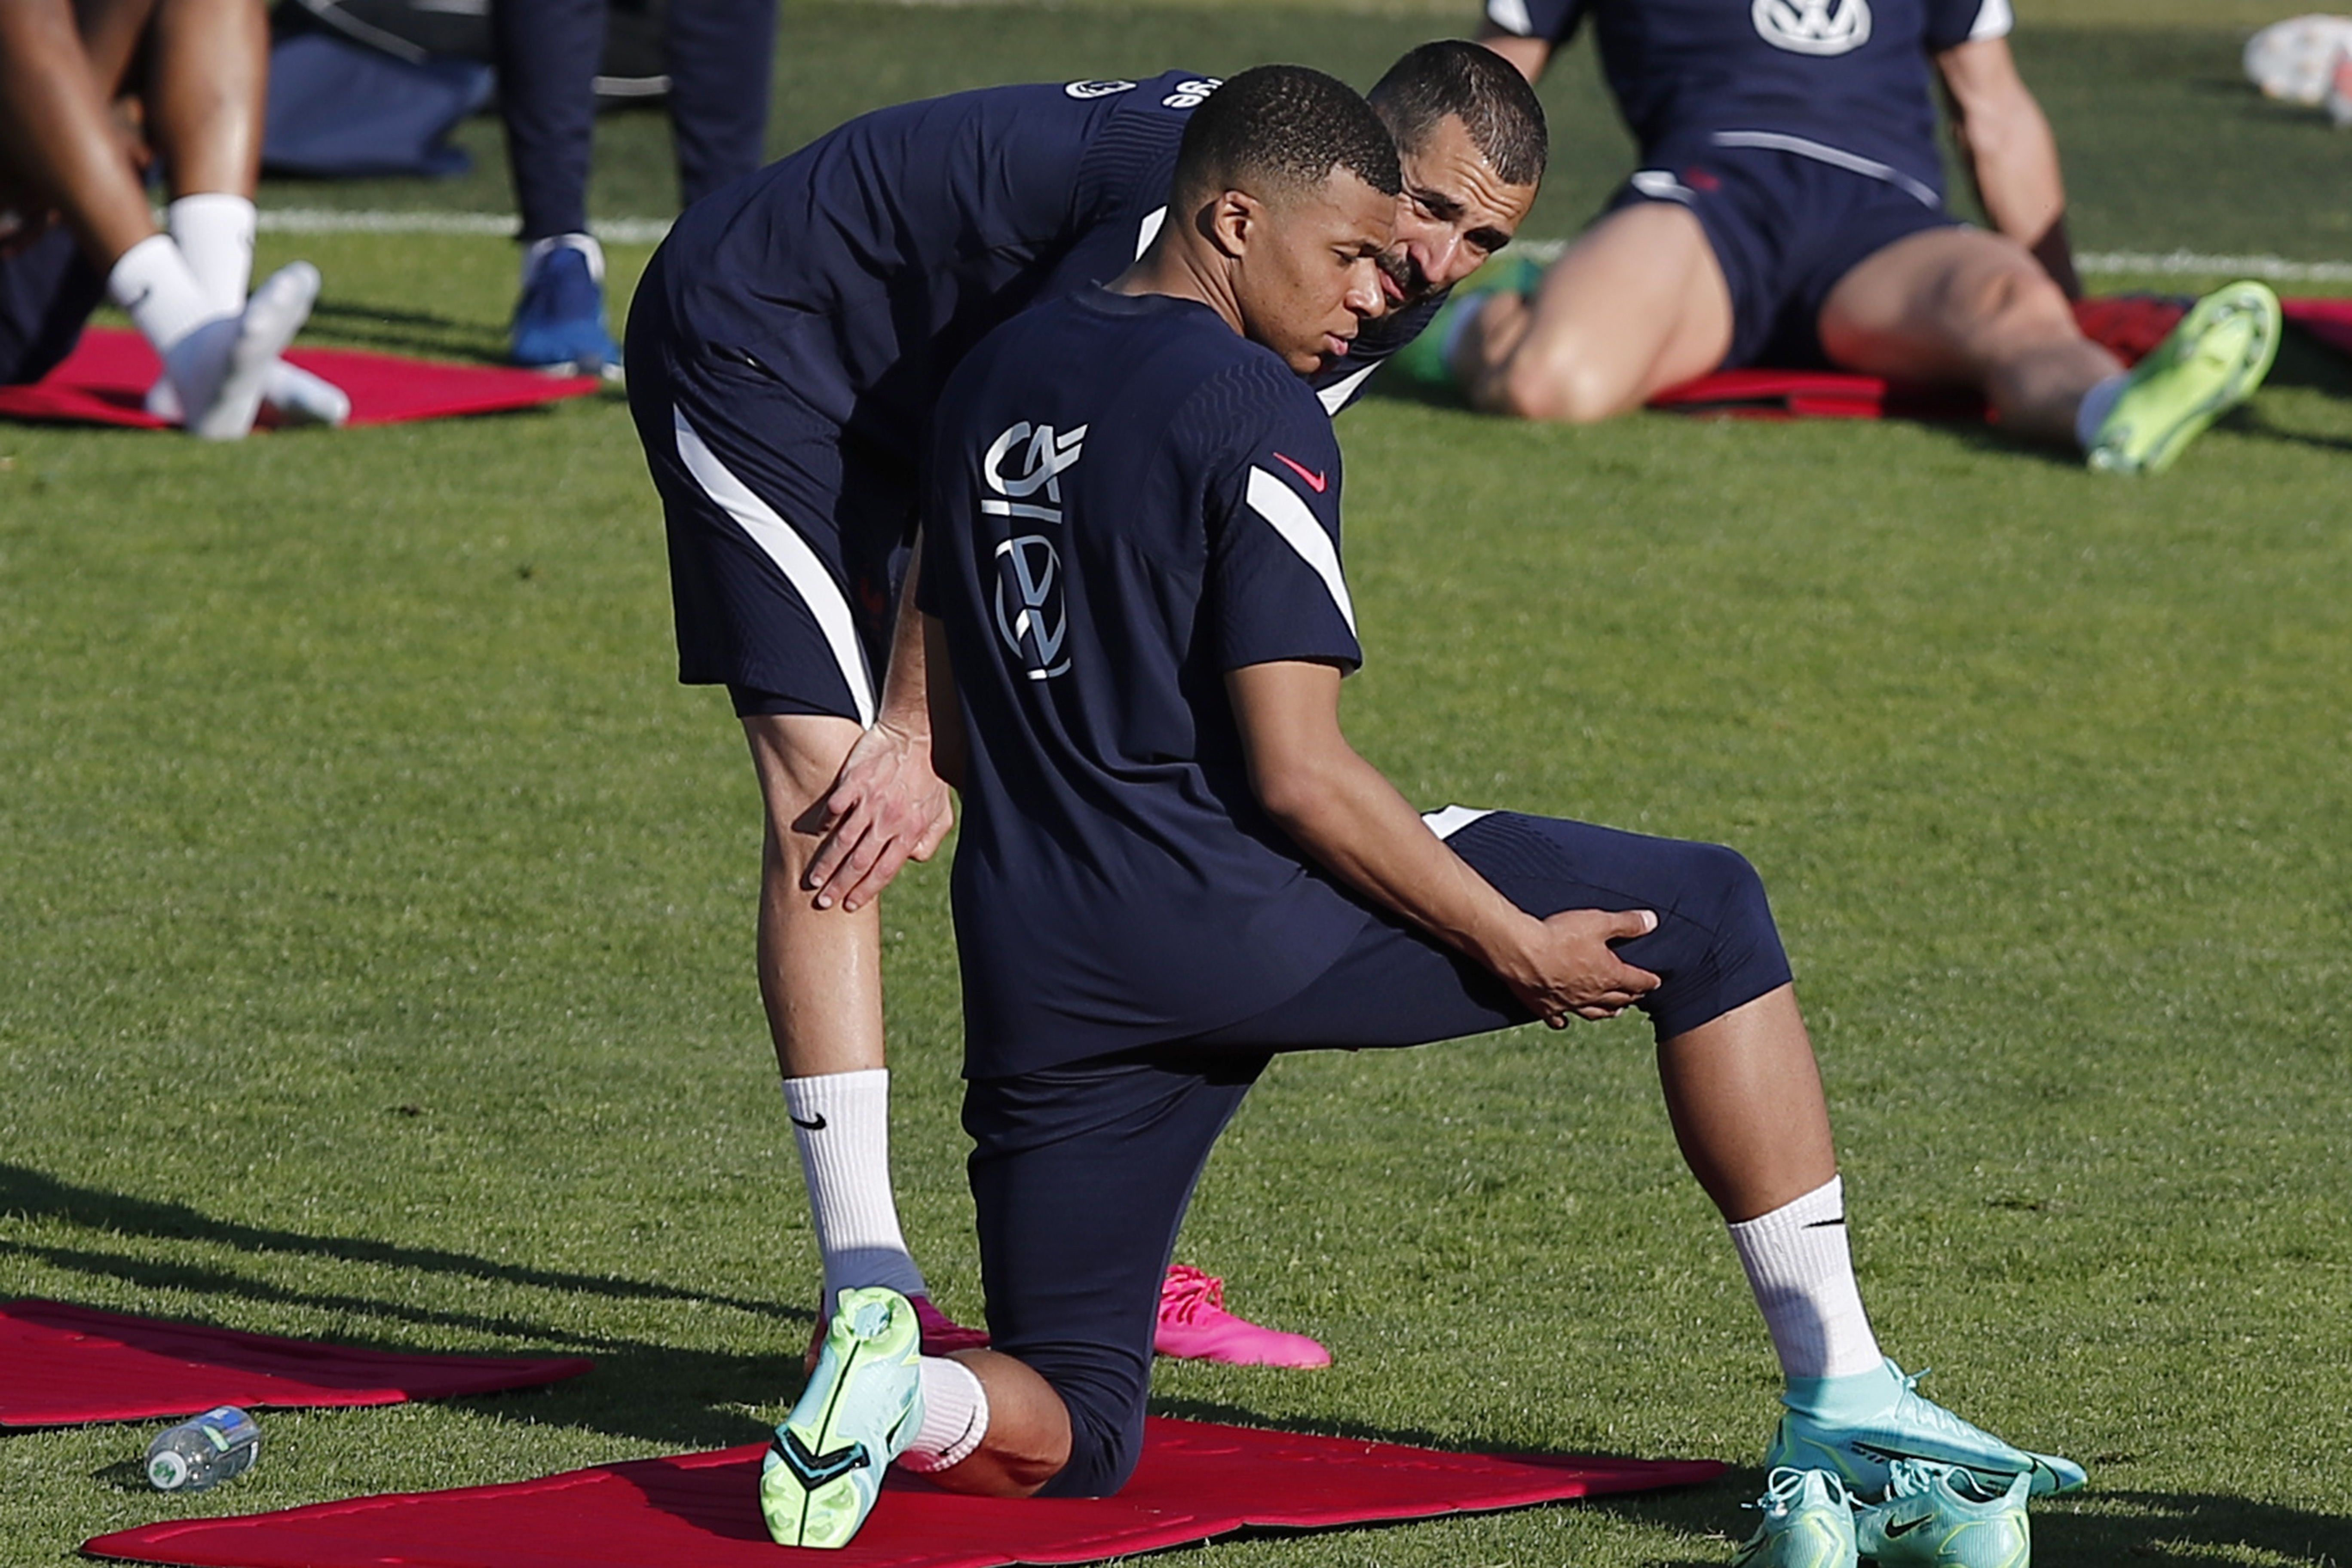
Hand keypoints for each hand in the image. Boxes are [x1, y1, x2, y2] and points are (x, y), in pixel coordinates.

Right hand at [805, 720, 952, 911]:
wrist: (918, 733)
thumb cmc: (930, 775)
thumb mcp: (941, 813)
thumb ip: (928, 841)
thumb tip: (912, 860)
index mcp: (910, 831)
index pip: (885, 870)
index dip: (866, 891)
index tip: (850, 905)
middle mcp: (890, 820)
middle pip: (861, 861)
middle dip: (840, 885)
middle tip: (822, 902)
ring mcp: (871, 800)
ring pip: (845, 839)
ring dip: (827, 862)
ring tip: (812, 879)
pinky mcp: (856, 780)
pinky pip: (836, 804)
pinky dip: (825, 820)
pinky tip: (814, 833)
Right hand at [1500, 908, 1662, 1025]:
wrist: (1521, 952)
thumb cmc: (1560, 935)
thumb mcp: (1598, 922)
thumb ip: (1627, 923)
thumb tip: (1653, 921)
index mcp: (1609, 975)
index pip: (1637, 981)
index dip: (1649, 981)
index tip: (1657, 982)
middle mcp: (1592, 995)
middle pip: (1618, 999)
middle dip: (1631, 997)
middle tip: (1638, 995)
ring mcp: (1568, 1004)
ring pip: (1594, 1012)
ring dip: (1607, 1012)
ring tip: (1615, 1012)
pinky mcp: (1545, 1007)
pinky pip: (1559, 1019)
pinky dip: (1564, 1021)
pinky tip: (1565, 1021)